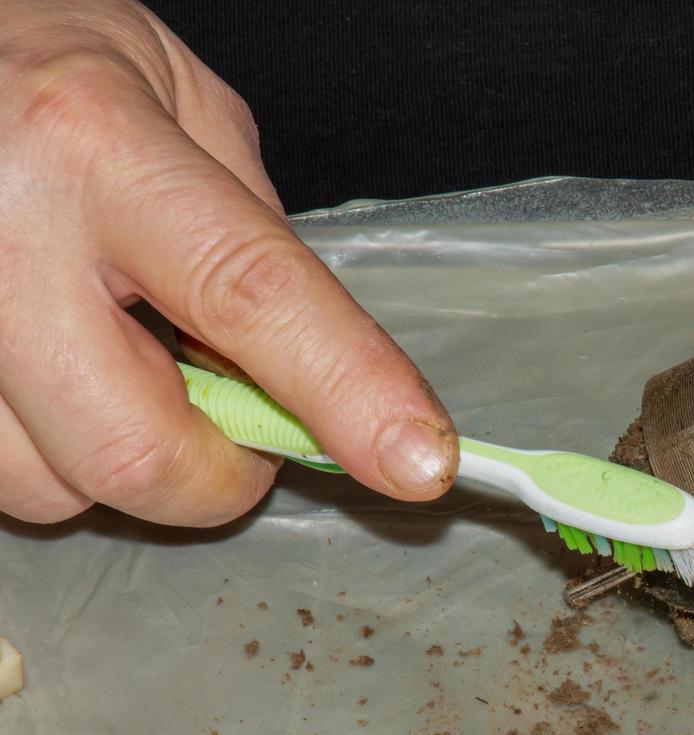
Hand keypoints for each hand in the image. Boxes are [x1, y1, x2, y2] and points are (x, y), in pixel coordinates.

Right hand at [0, 0, 456, 527]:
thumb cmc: (47, 58)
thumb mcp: (182, 104)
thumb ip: (256, 234)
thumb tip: (325, 363)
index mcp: (96, 146)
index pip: (250, 293)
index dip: (348, 390)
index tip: (419, 462)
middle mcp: (2, 236)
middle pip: (137, 449)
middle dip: (220, 474)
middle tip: (239, 420)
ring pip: (55, 485)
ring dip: (124, 460)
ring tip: (119, 362)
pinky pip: (4, 475)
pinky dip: (57, 451)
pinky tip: (61, 372)